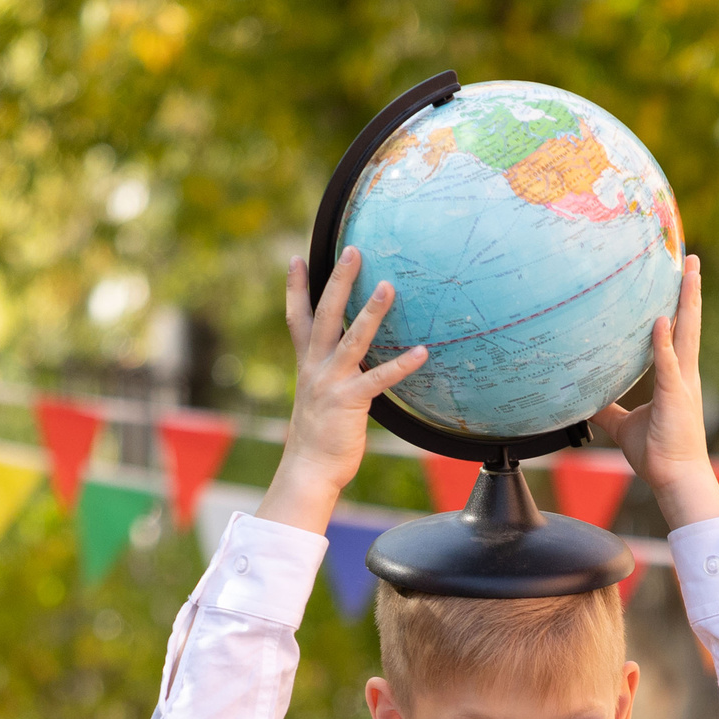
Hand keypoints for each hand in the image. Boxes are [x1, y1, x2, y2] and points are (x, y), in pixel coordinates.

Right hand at [261, 248, 427, 533]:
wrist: (309, 469)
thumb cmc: (319, 435)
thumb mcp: (319, 397)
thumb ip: (331, 374)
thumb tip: (351, 360)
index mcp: (306, 364)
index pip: (297, 317)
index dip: (296, 288)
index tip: (297, 257)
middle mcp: (315, 367)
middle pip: (325, 314)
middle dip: (339, 281)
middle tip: (354, 250)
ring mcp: (331, 383)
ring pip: (352, 338)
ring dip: (370, 311)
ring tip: (389, 286)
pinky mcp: (350, 402)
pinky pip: (380, 379)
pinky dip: (401, 365)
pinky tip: (423, 352)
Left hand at [590, 254, 718, 528]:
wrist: (676, 479)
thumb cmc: (657, 453)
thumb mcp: (623, 425)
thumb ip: (608, 407)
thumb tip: (585, 399)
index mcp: (676, 377)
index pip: (679, 333)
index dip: (679, 305)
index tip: (680, 278)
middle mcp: (684, 374)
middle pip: (689, 323)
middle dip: (690, 290)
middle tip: (691, 259)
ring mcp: (682, 383)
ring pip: (686, 333)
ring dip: (687, 301)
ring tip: (689, 272)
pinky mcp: (675, 396)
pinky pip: (668, 364)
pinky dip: (663, 342)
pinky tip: (660, 320)